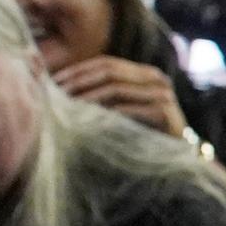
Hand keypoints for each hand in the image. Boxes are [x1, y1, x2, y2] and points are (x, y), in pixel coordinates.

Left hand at [55, 55, 188, 137]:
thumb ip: (99, 92)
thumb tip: (49, 74)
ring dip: (88, 97)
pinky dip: (104, 114)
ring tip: (66, 108)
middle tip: (55, 96)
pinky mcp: (165, 114)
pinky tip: (86, 122)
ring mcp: (163, 95)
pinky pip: (128, 109)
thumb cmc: (142, 134)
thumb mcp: (119, 108)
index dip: (77, 71)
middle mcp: (157, 79)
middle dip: (79, 82)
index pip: (105, 63)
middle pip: (110, 72)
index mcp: (145, 73)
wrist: (176, 162)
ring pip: (116, 88)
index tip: (51, 83)